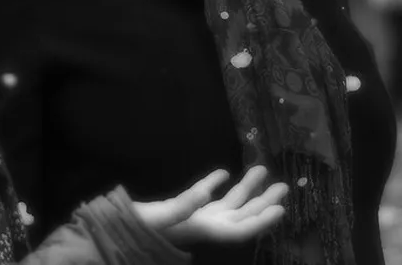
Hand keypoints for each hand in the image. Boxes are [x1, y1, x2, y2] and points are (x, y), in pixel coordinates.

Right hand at [132, 166, 287, 245]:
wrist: (117, 231)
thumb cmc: (139, 227)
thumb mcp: (161, 217)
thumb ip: (184, 205)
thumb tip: (208, 189)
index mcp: (203, 231)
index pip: (240, 230)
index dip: (262, 222)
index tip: (281, 209)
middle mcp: (205, 227)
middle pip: (241, 216)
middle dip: (263, 202)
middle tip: (284, 186)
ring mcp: (195, 218)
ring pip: (228, 205)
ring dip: (246, 190)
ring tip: (261, 170)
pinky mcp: (183, 209)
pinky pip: (205, 197)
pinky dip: (215, 184)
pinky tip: (224, 173)